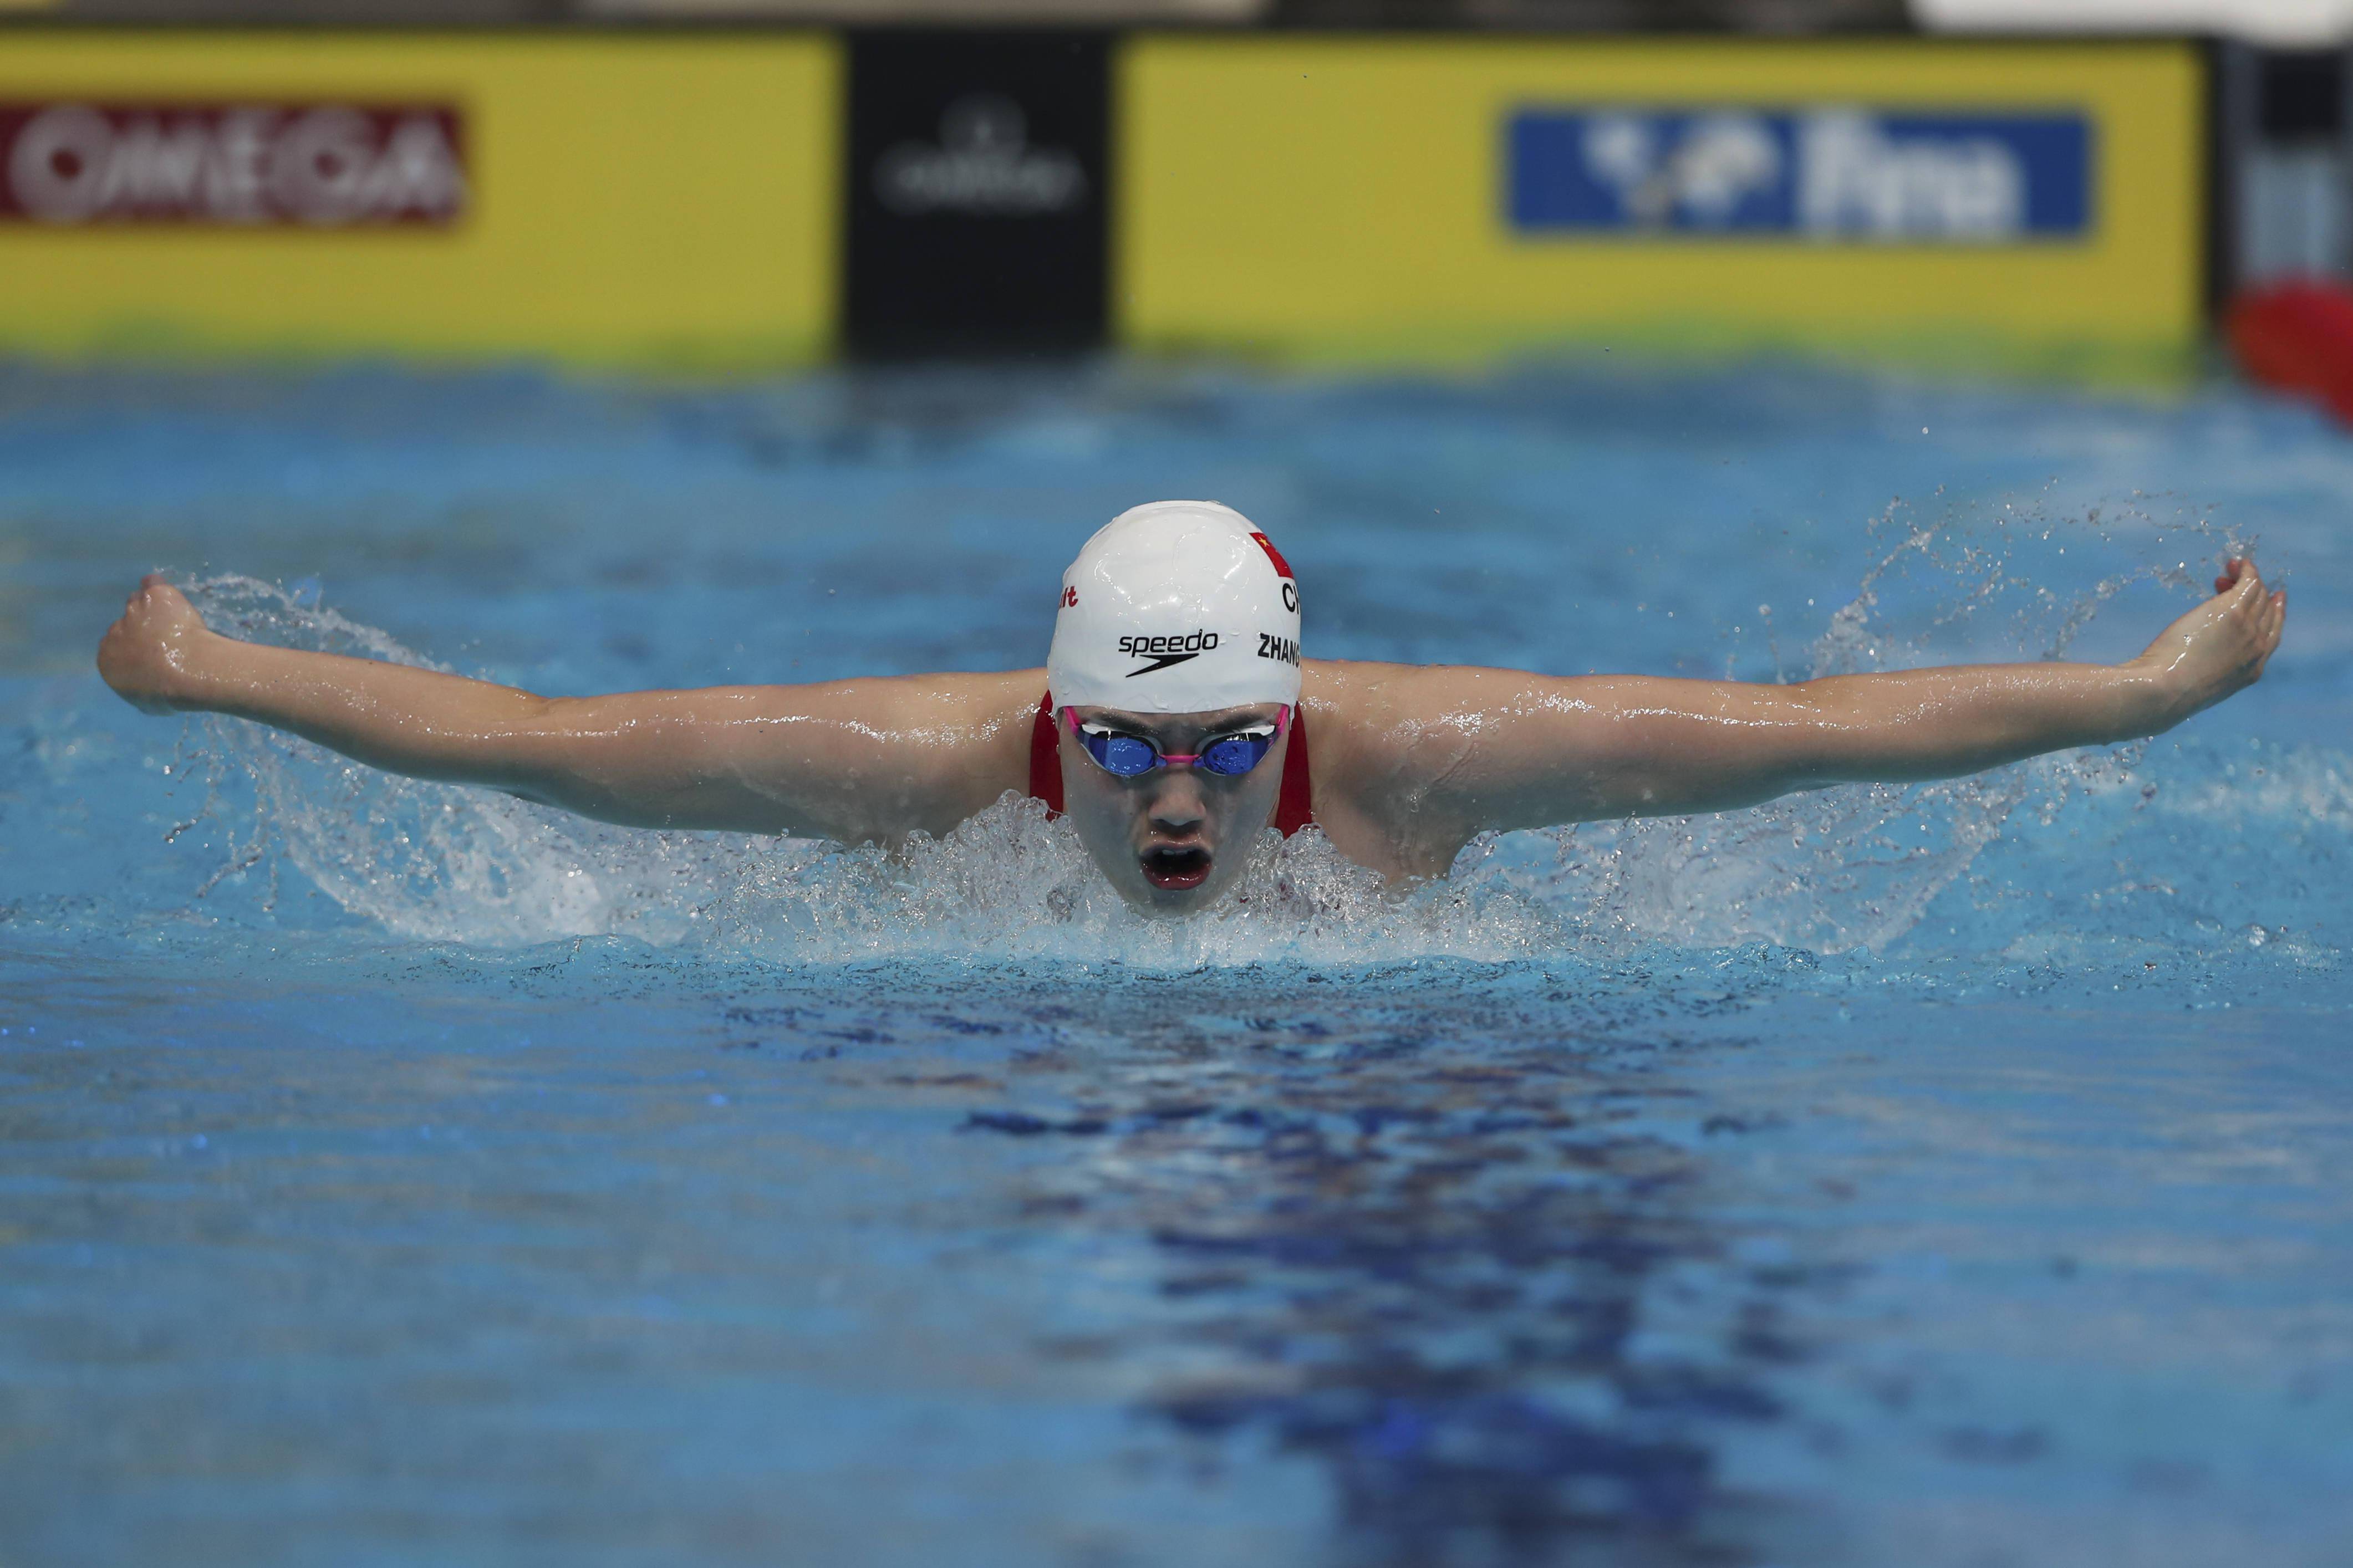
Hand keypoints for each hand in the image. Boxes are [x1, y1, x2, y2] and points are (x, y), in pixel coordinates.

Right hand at [97, 575, 219, 714]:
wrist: (187, 671)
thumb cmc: (169, 694)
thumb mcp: (148, 703)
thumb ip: (139, 690)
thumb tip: (144, 690)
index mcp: (107, 660)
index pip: (117, 648)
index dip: (137, 648)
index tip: (155, 653)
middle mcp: (114, 633)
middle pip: (126, 623)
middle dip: (145, 629)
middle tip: (169, 639)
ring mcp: (133, 612)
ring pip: (139, 603)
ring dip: (153, 609)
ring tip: (176, 620)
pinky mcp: (154, 597)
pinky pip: (153, 585)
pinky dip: (159, 587)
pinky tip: (171, 596)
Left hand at [2130, 557, 2285, 722]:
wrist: (2166, 691)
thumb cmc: (2169, 690)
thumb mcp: (2199, 682)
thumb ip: (2211, 667)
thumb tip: (2198, 655)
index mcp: (2251, 670)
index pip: (2272, 636)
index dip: (2274, 613)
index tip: (2274, 598)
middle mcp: (2257, 648)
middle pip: (2267, 611)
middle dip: (2256, 593)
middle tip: (2231, 581)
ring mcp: (2248, 629)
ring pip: (2258, 595)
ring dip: (2246, 577)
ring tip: (2228, 569)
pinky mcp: (2234, 612)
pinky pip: (2250, 582)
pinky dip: (2246, 570)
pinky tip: (2236, 563)